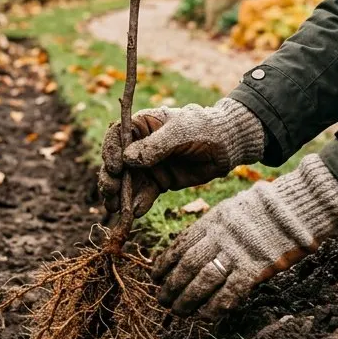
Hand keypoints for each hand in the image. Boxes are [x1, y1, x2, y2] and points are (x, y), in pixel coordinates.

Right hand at [98, 99, 263, 217]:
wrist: (227, 146)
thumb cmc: (204, 129)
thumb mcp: (180, 133)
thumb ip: (155, 146)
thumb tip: (128, 159)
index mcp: (141, 125)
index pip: (116, 136)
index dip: (110, 151)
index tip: (115, 168)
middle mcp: (139, 146)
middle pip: (116, 162)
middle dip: (110, 178)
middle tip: (110, 192)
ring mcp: (148, 165)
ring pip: (126, 182)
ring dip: (118, 195)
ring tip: (115, 208)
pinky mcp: (158, 182)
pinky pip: (143, 194)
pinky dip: (137, 204)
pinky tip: (135, 212)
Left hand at [151, 155, 337, 319]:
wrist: (297, 209)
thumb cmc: (265, 210)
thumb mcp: (231, 210)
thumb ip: (212, 229)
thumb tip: (192, 248)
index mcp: (213, 221)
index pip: (180, 245)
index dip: (164, 264)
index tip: (155, 277)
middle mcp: (220, 238)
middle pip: (187, 266)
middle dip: (171, 286)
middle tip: (162, 300)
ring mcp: (237, 254)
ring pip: (203, 281)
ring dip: (188, 299)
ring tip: (178, 311)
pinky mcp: (255, 269)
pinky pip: (229, 292)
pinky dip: (215, 306)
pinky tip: (205, 316)